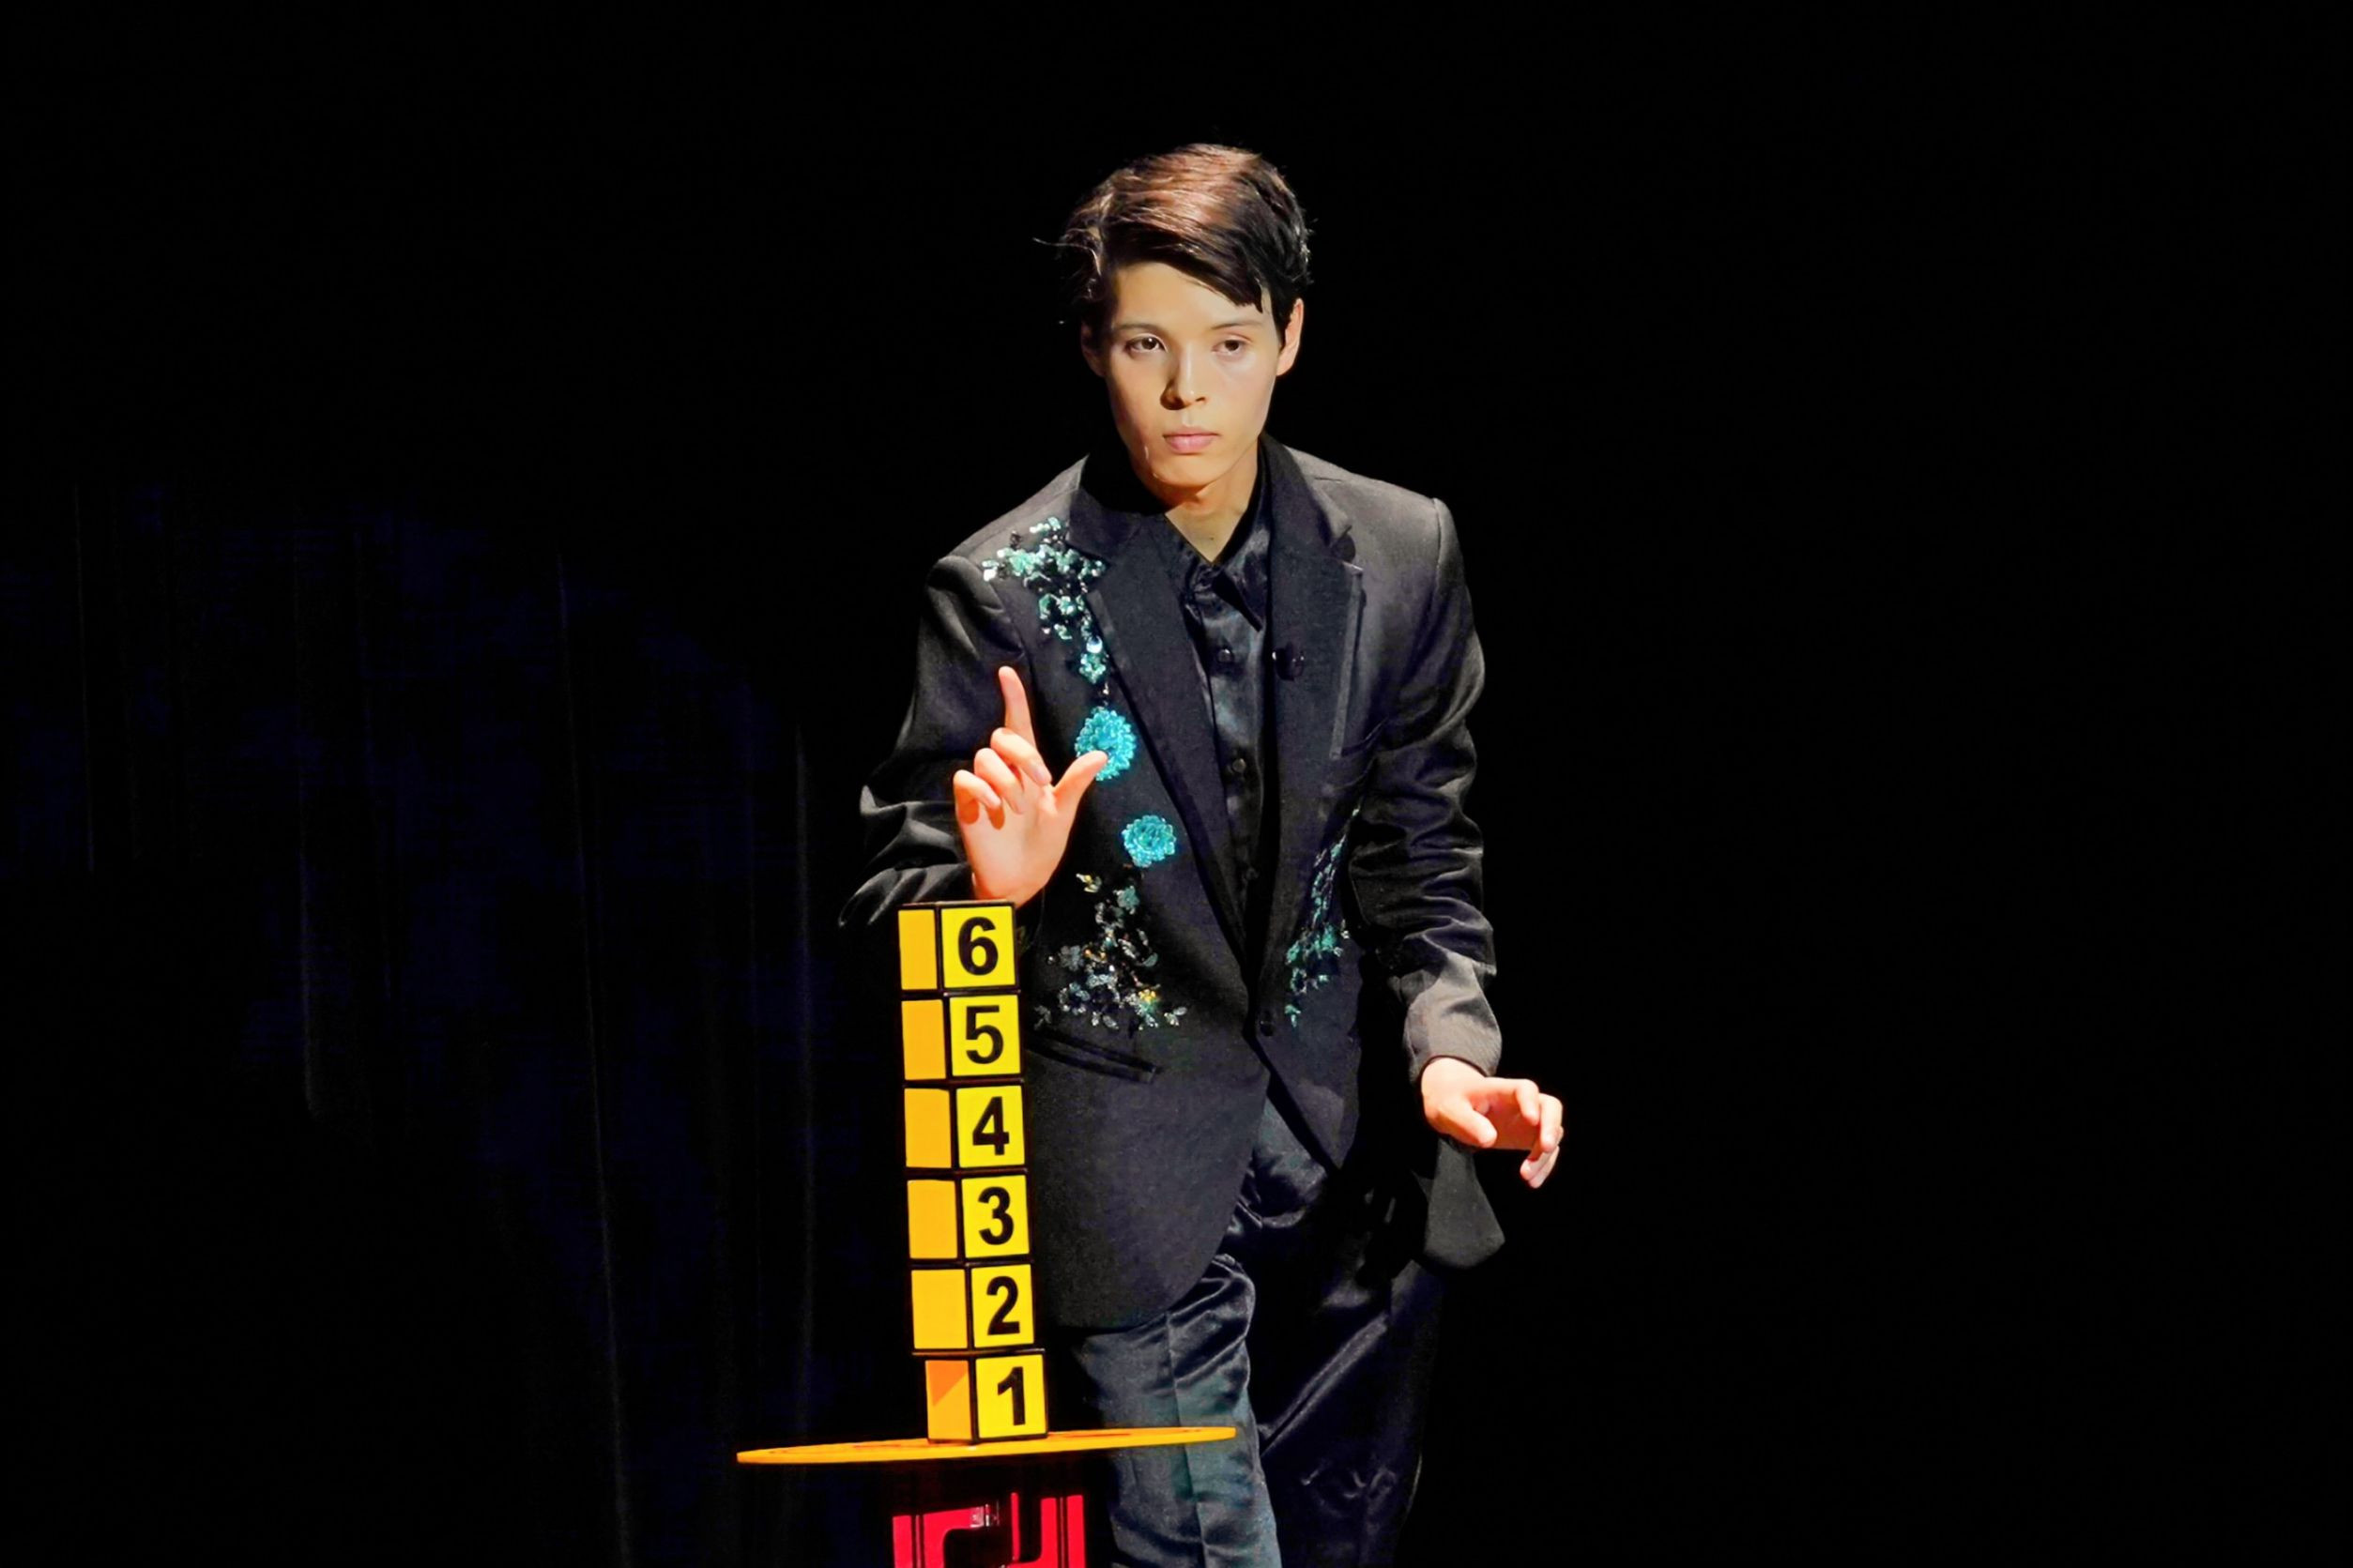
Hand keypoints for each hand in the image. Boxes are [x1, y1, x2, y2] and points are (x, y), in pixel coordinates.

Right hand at [953, 665, 1108, 908]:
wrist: (1024, 877)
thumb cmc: (1044, 842)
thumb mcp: (1064, 811)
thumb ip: (1076, 782)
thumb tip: (1102, 754)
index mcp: (1028, 767)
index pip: (1018, 723)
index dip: (1013, 697)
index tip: (1007, 672)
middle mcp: (1004, 771)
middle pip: (1002, 736)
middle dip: (1022, 754)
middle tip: (1040, 782)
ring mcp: (984, 786)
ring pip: (984, 757)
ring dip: (1006, 780)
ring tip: (1019, 809)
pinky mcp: (967, 804)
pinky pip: (965, 780)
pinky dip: (982, 789)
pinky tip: (996, 808)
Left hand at [1419, 1057, 1561, 1187]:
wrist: (1454, 1104)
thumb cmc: (1452, 1102)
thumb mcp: (1450, 1110)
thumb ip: (1467, 1122)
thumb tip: (1489, 1139)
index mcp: (1501, 1090)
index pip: (1525, 1089)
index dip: (1531, 1102)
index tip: (1531, 1119)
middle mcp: (1521, 1103)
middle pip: (1550, 1106)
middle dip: (1551, 1127)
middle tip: (1545, 1148)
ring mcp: (1528, 1120)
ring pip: (1552, 1132)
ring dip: (1544, 1155)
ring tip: (1526, 1176)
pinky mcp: (1528, 1137)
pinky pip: (1545, 1151)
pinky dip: (1543, 1166)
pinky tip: (1532, 1182)